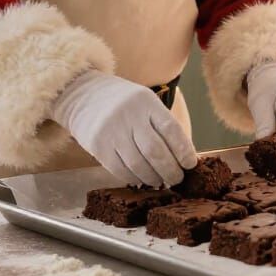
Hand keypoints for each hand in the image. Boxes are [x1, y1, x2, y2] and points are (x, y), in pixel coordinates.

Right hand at [50, 70, 196, 186]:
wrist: (84, 94)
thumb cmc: (124, 102)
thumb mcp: (145, 102)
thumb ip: (161, 125)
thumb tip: (182, 157)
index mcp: (147, 102)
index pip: (171, 129)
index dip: (184, 150)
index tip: (191, 164)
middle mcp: (130, 115)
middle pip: (155, 151)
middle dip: (171, 170)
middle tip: (177, 179)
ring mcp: (112, 130)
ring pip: (138, 164)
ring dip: (153, 178)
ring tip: (160, 182)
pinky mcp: (97, 145)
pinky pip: (120, 169)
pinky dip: (134, 178)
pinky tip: (141, 179)